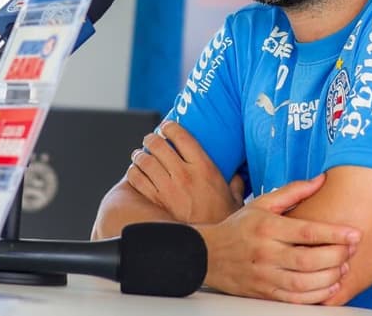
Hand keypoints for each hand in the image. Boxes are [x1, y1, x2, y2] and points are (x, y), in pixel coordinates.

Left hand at [126, 121, 243, 223]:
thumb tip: (237, 176)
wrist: (210, 246)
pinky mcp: (156, 201)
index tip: (166, 126)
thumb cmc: (223, 220)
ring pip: (145, 161)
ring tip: (139, 154)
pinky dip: (133, 173)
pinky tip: (135, 172)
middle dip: (151, 138)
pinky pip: (138, 180)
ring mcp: (168, 188)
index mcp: (204, 167)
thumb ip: (235, 183)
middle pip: (158, 145)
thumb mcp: (235, 198)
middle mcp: (184, 174)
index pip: (181, 136)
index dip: (170, 127)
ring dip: (139, 155)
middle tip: (150, 139)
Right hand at [196, 174, 361, 303]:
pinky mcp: (264, 293)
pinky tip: (329, 287)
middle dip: (335, 257)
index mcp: (267, 227)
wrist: (208, 255)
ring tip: (343, 269)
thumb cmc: (240, 227)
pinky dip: (315, 296)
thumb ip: (294, 191)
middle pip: (307, 259)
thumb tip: (322, 179)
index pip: (306, 231)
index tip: (355, 233)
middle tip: (352, 251)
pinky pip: (294, 299)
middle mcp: (265, 252)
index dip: (334, 234)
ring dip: (329, 279)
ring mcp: (264, 276)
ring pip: (302, 283)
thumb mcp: (262, 203)